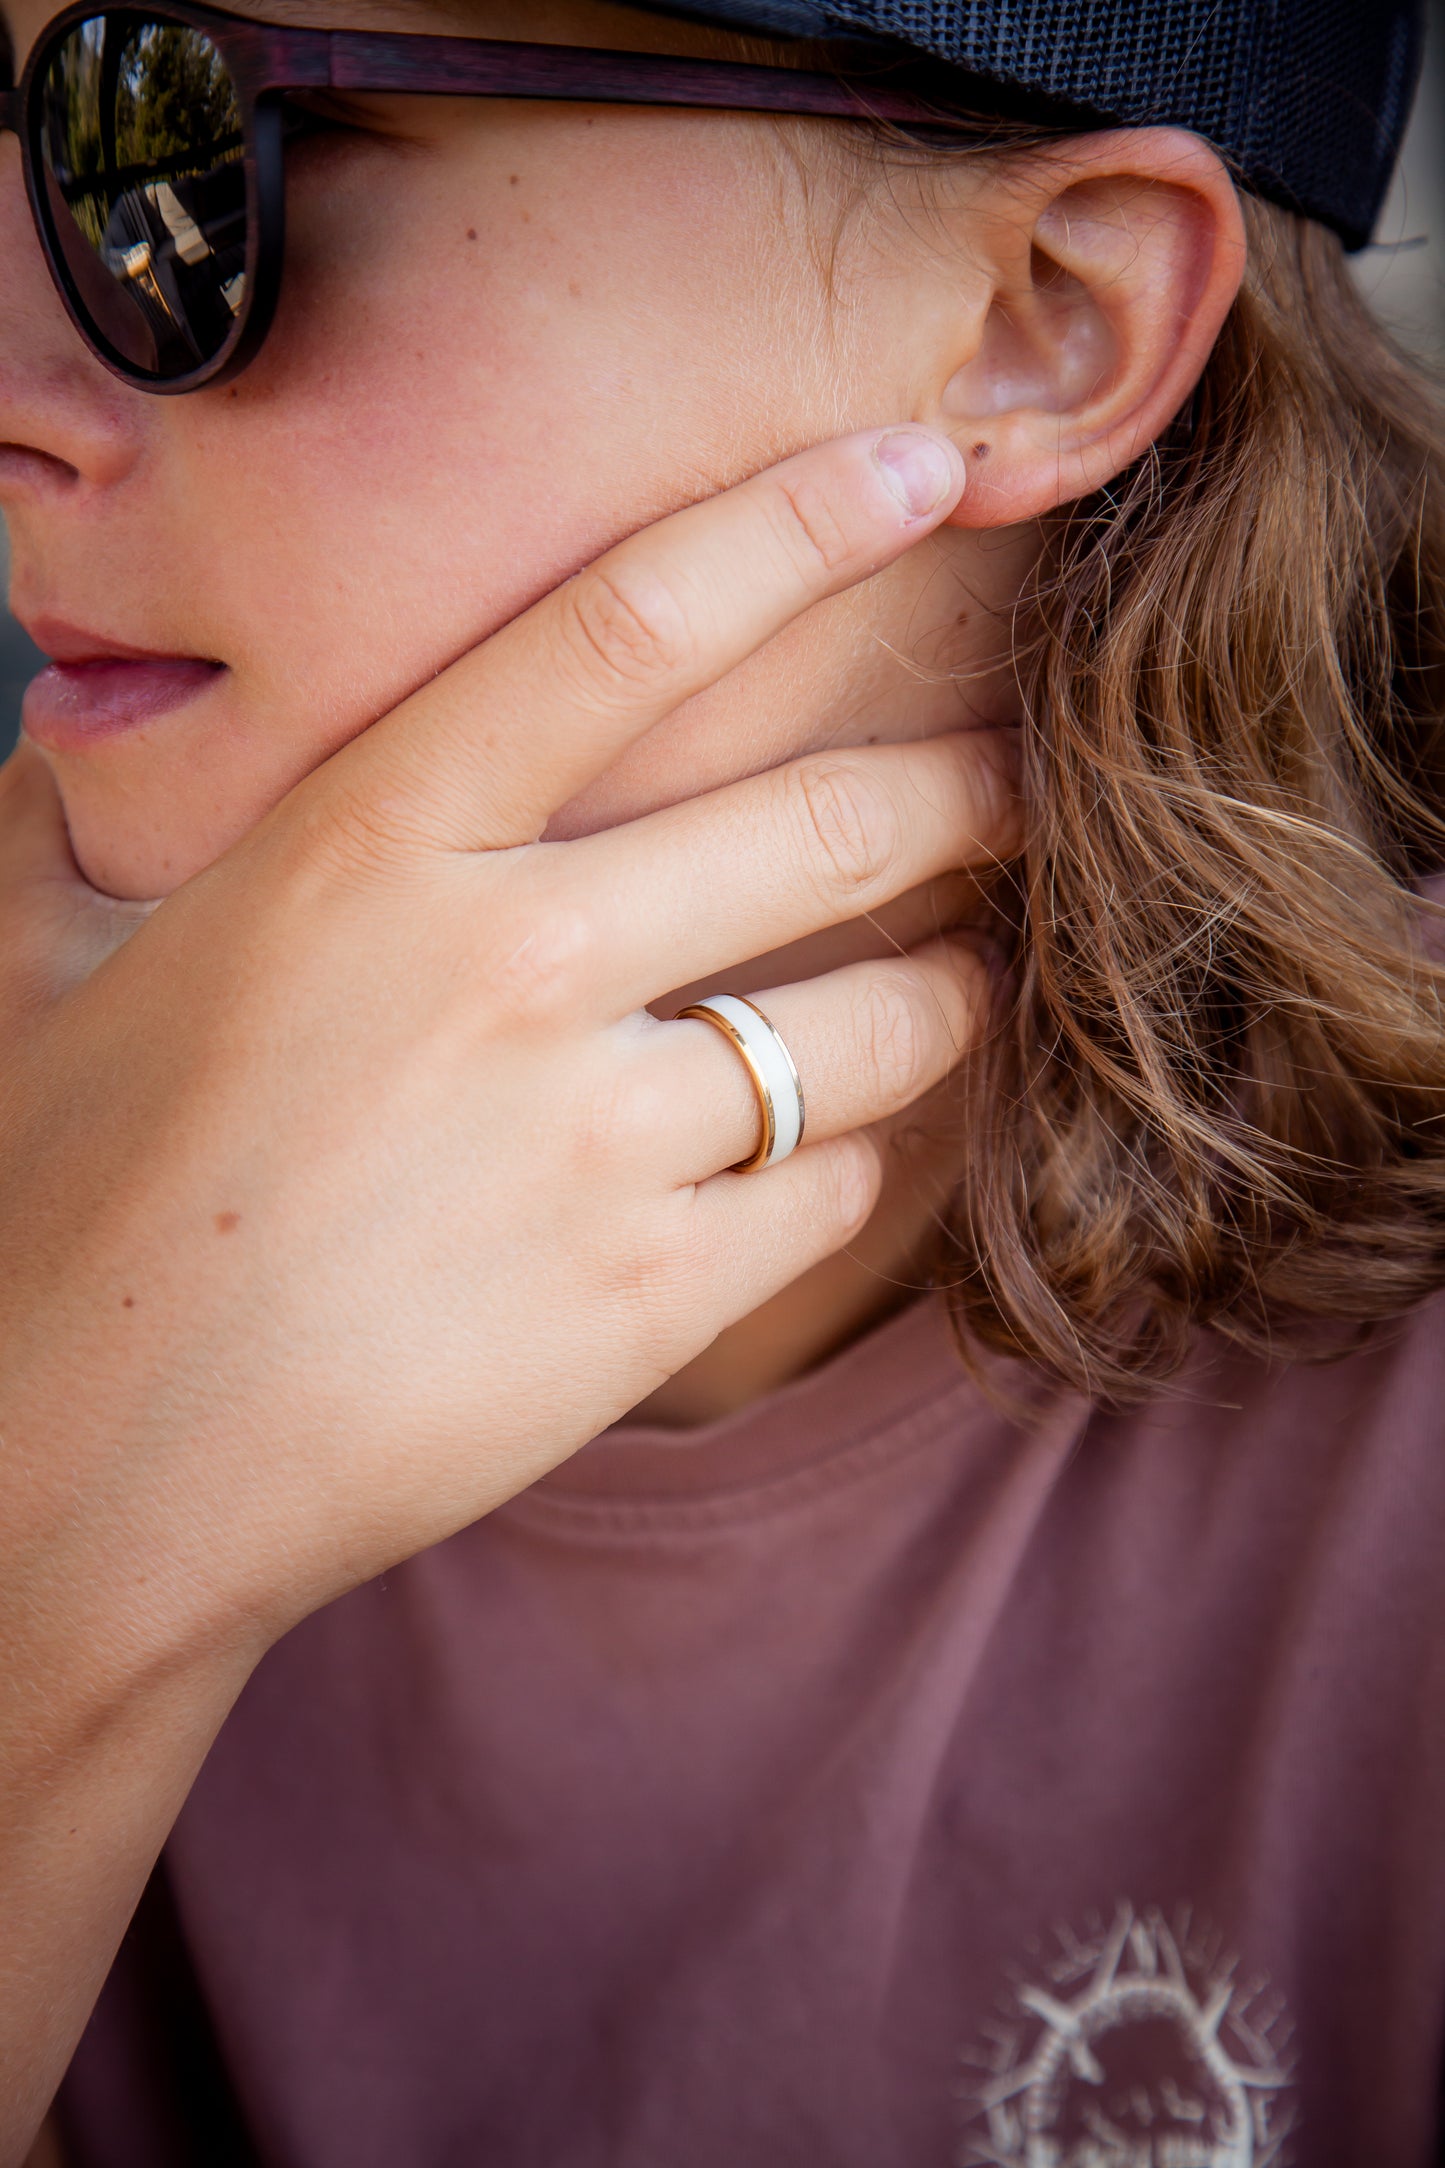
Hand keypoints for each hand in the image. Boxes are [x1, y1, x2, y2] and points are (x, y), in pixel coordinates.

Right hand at [0, 427, 1017, 1659]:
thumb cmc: (57, 1216)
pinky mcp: (648, 1298)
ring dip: (950, 990)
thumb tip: (45, 752)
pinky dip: (858, 1161)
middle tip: (1012, 781)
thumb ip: (61, 840)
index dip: (798, 524)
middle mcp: (509, 965)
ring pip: (881, 1021)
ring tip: (958, 983)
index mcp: (368, 847)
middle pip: (829, 821)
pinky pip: (836, 1191)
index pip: (624, 626)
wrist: (84, 1476)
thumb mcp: (35, 983)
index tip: (922, 467)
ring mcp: (594, 1138)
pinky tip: (831, 1156)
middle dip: (967, 788)